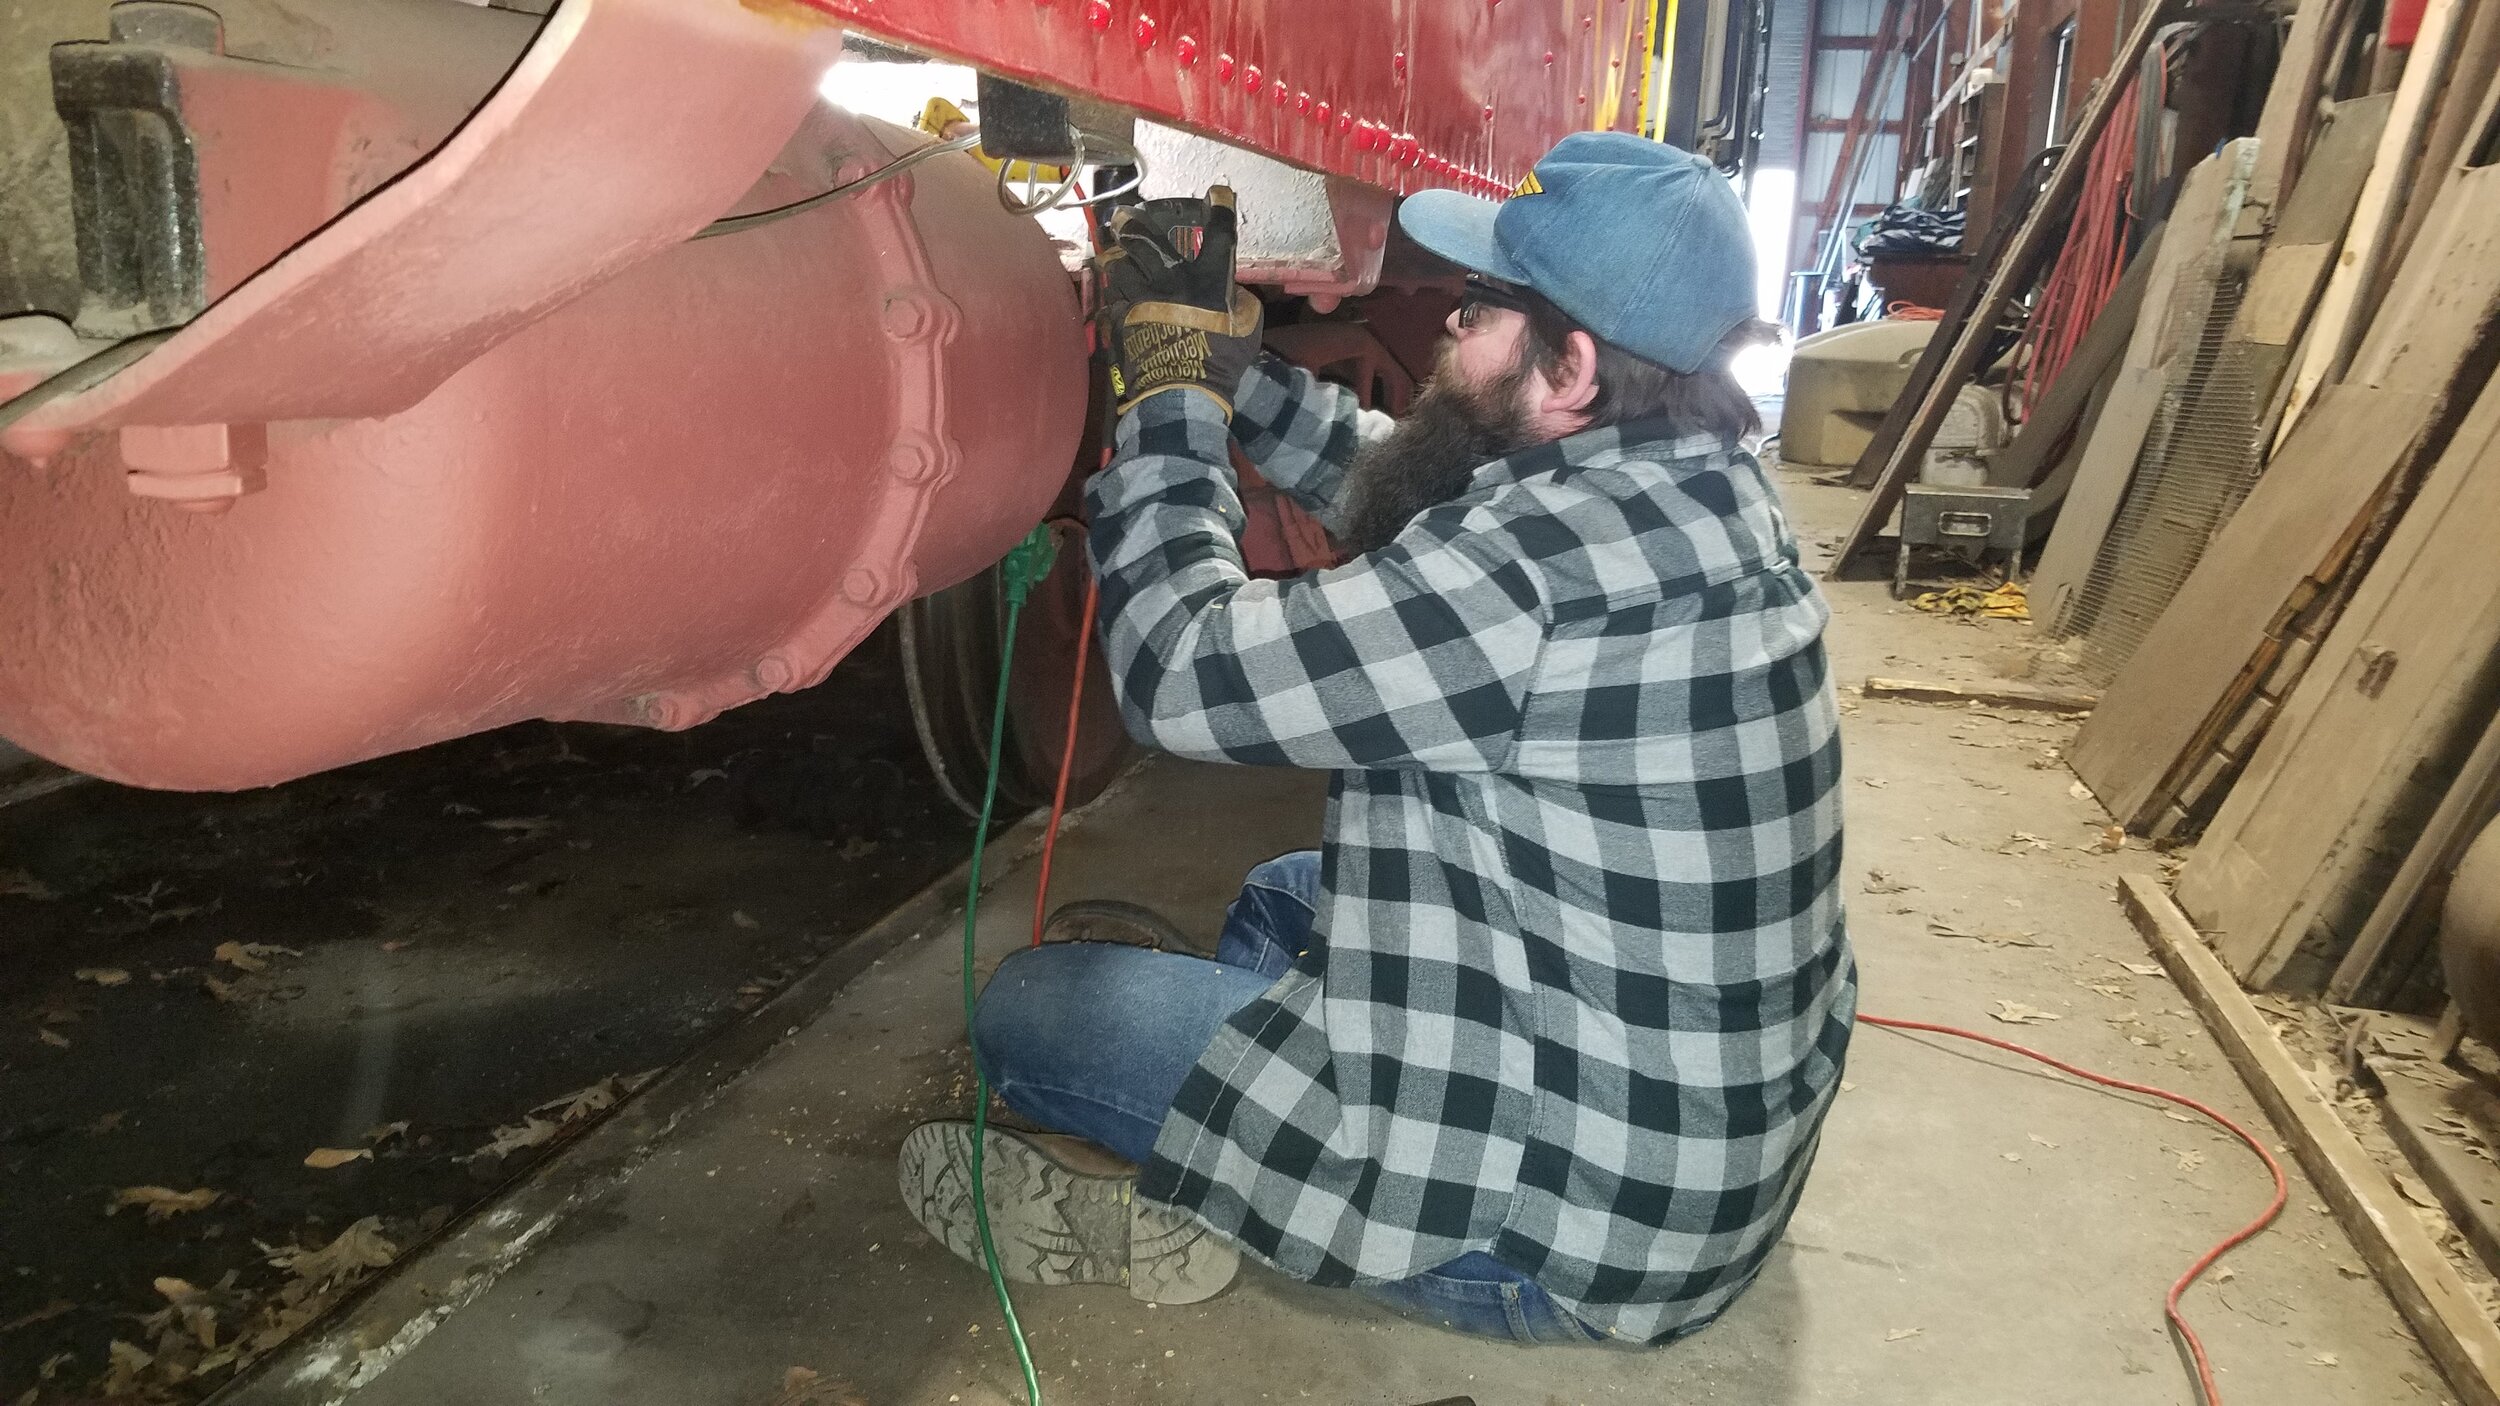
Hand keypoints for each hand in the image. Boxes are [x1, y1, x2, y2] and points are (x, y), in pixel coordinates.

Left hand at [1095, 187, 1262, 415]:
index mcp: (1208, 279)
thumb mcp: (1248, 329)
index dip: (1221, 210)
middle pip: (1149, 239)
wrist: (1182, 390)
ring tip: (1112, 253)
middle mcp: (1173, 278)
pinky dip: (1112, 292)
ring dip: (1117, 257)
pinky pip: (1113, 297)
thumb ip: (1241, 303)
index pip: (1219, 235)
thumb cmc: (1221, 361)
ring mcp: (1144, 296)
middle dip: (1136, 222)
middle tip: (1126, 214)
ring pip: (1122, 264)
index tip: (1218, 193)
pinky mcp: (1125, 317)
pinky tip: (1111, 290)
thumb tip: (1233, 293)